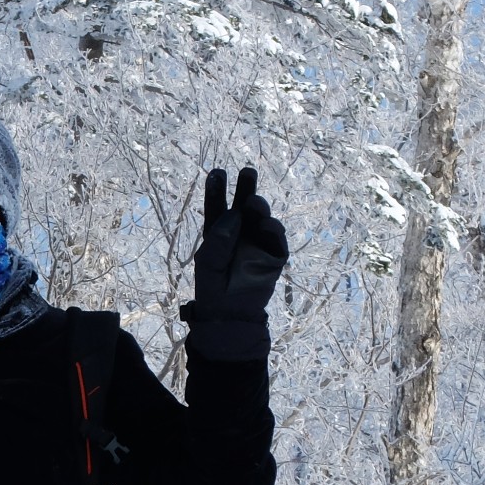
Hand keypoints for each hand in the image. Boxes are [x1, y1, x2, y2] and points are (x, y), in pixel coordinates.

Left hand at [181, 166, 286, 360]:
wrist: (231, 312)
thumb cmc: (213, 286)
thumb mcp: (208, 261)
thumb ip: (218, 238)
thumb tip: (235, 214)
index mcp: (218, 231)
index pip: (217, 206)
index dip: (217, 189)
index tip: (217, 172)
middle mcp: (240, 231)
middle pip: (243, 204)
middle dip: (246, 187)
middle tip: (247, 171)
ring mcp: (258, 240)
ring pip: (261, 216)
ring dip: (259, 206)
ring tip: (253, 203)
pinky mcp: (274, 253)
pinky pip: (275, 237)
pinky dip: (272, 229)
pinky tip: (266, 225)